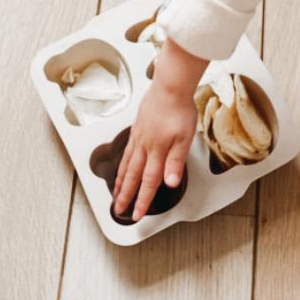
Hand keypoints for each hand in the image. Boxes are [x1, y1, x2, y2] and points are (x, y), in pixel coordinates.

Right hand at [113, 38, 205, 221]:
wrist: (170, 85)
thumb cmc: (179, 109)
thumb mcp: (184, 138)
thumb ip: (176, 162)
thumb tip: (170, 183)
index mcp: (157, 151)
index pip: (148, 182)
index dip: (142, 200)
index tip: (136, 214)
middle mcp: (144, 146)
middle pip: (132, 176)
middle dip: (125, 195)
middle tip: (118, 209)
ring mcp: (139, 136)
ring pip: (126, 164)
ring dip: (120, 181)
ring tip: (115, 193)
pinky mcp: (138, 127)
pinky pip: (127, 150)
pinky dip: (122, 163)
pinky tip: (122, 165)